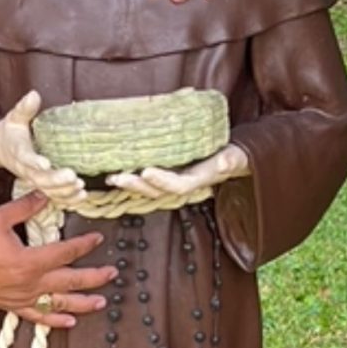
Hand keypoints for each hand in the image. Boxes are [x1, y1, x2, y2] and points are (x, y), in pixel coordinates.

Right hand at [0, 90, 85, 202]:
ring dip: (64, 193)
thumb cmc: (9, 132)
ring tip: (81, 189)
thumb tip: (34, 94)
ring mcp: (33, 179)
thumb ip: (24, 108)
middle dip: (56, 181)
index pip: (25, 158)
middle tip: (74, 178)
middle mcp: (25, 169)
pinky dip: (67, 200)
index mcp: (19, 151)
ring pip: (47, 192)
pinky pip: (53, 197)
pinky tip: (82, 197)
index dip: (35, 162)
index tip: (46, 163)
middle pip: (39, 179)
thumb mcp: (14, 118)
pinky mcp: (40, 185)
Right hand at [0, 191, 116, 327]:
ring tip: (100, 302)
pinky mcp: (10, 305)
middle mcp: (28, 283)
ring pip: (58, 304)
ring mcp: (20, 298)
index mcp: (29, 261)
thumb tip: (45, 195)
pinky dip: (54, 320)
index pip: (65, 252)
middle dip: (93, 277)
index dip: (85, 244)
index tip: (98, 238)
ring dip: (82, 303)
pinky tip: (68, 322)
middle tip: (112, 274)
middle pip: (69, 282)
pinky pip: (37, 316)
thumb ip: (25, 207)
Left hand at [106, 144, 249, 198]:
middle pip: (156, 191)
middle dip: (137, 185)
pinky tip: (115, 172)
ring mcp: (172, 181)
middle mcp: (182, 184)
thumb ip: (231, 160)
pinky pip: (146, 181)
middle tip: (118, 176)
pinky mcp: (166, 175)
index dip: (162, 181)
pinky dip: (131, 178)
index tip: (147, 171)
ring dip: (129, 185)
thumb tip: (227, 161)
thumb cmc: (232, 156)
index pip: (177, 185)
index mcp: (197, 180)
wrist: (231, 159)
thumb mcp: (234, 157)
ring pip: (148, 189)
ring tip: (112, 177)